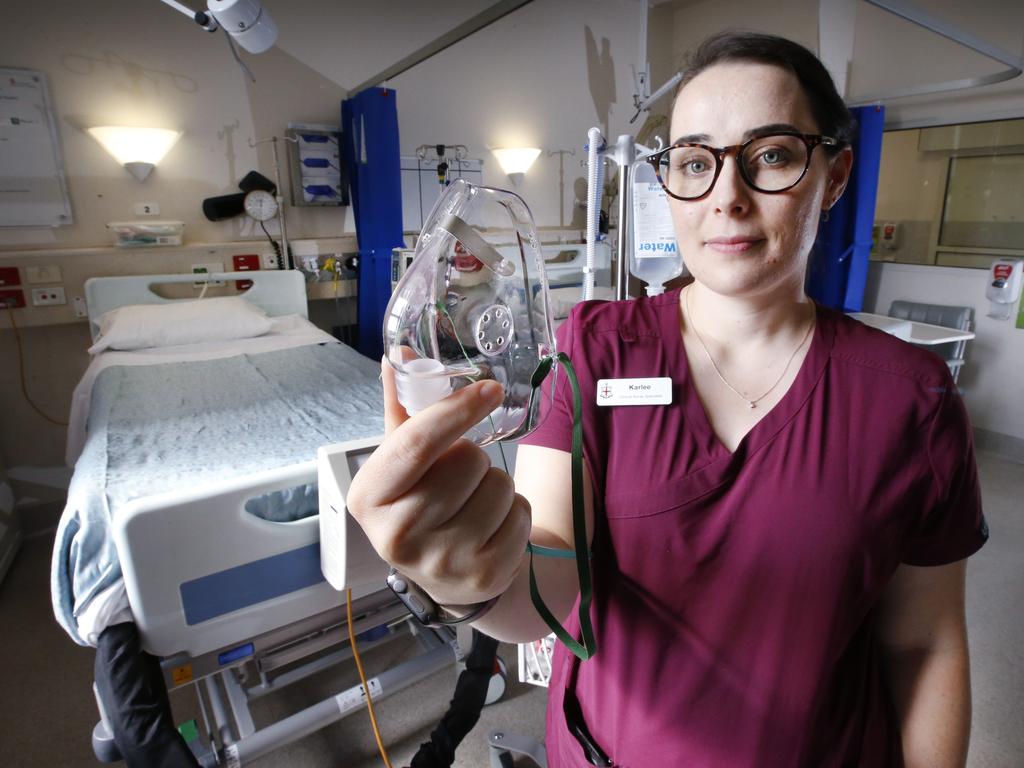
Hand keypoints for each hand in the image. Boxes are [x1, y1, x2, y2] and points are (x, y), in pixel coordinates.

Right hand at [346, 361, 532, 605]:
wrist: (446, 576)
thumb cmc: (422, 502)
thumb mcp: (402, 460)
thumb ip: (402, 407)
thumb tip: (400, 353)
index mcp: (368, 497)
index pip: (415, 444)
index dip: (455, 411)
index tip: (489, 388)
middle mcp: (397, 535)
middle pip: (468, 461)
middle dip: (473, 458)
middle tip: (457, 480)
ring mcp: (441, 561)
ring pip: (500, 485)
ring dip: (497, 485)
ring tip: (473, 504)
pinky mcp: (483, 577)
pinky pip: (521, 514)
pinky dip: (515, 512)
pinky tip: (491, 527)